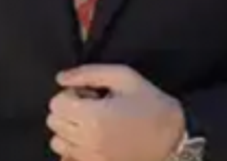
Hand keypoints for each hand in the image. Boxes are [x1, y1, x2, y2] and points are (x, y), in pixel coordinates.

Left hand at [47, 64, 185, 160]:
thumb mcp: (124, 77)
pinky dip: (74, 148)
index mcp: (93, 116)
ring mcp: (91, 158)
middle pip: (54, 123)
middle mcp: (87, 141)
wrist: (173, 136)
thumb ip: (88, 73)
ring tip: (91, 123)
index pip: (56, 104)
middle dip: (68, 110)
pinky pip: (69, 158)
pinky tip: (93, 139)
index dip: (70, 94)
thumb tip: (61, 78)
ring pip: (57, 143)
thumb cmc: (150, 103)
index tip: (89, 94)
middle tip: (91, 106)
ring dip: (68, 130)